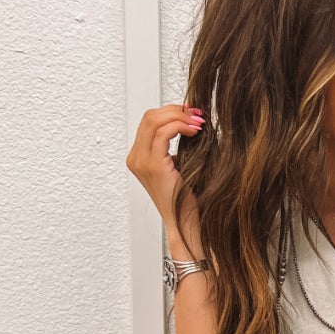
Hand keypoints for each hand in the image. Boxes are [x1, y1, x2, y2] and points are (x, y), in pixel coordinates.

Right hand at [125, 103, 205, 252]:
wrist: (186, 223)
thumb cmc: (186, 198)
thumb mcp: (179, 164)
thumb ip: (176, 143)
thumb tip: (190, 119)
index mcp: (138, 157)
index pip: (149, 121)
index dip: (171, 111)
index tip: (191, 111)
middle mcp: (135, 158)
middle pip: (149, 116)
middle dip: (175, 110)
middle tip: (196, 112)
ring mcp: (141, 162)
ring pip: (154, 120)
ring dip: (179, 116)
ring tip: (198, 121)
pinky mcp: (153, 166)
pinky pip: (164, 133)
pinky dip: (180, 126)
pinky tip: (195, 131)